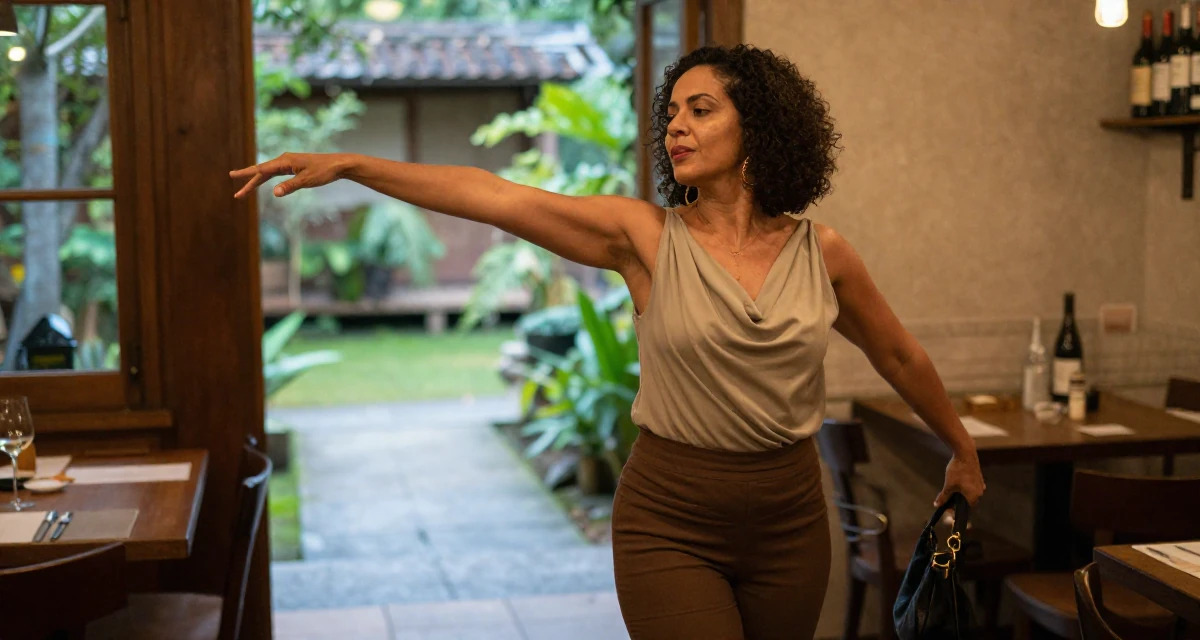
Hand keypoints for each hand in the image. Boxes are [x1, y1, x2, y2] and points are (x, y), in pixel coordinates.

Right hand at [229, 152, 349, 198]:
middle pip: (262, 172)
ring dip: (257, 182)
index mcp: (285, 161)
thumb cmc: (324, 171)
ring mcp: (288, 163)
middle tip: (237, 194)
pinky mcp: (294, 167)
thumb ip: (290, 186)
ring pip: (268, 173)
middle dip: (249, 182)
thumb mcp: (307, 181)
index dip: (246, 174)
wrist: (338, 164)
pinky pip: (275, 173)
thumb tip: (274, 193)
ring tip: (245, 190)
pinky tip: (262, 182)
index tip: (232, 176)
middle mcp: (284, 160)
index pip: (261, 169)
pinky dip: (266, 178)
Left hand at [934, 451, 984, 507]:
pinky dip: (965, 486)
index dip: (957, 509)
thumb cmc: (957, 471)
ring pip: (970, 493)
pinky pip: (972, 486)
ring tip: (952, 489)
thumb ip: (944, 497)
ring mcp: (981, 484)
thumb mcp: (949, 485)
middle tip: (948, 497)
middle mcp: (980, 491)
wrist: (965, 453)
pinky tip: (958, 482)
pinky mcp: (979, 477)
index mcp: (974, 496)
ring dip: (961, 493)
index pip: (967, 508)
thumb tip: (937, 505)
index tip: (948, 507)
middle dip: (958, 501)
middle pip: (969, 501)